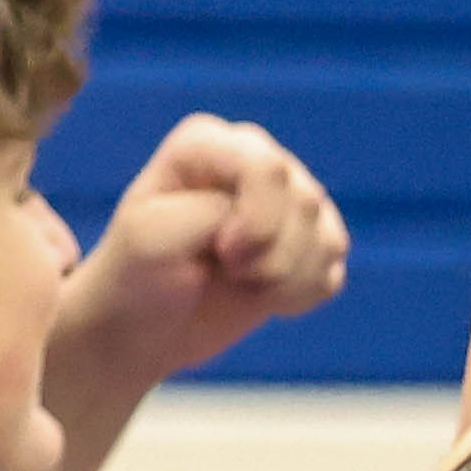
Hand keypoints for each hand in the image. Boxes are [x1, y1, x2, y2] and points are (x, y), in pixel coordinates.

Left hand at [65, 115, 349, 381]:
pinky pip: (333, 270)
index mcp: (210, 143)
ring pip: (328, 238)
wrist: (140, 327)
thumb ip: (212, 213)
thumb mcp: (153, 237)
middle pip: (305, 201)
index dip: (256, 221)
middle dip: (269, 256)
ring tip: (239, 284)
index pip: (267, 168)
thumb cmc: (137, 274)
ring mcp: (287, 200)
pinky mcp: (308, 243)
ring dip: (284, 280)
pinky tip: (262, 297)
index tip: (220, 251)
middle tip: (225, 269)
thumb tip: (273, 225)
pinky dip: (300, 295)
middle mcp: (255, 160)